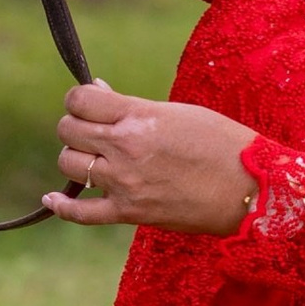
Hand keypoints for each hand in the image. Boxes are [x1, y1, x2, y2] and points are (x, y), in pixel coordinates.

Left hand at [46, 75, 259, 231]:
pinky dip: (62, 206)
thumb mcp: (179, 112)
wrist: (251, 190)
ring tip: (94, 159)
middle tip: (94, 131)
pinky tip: (53, 199)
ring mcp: (124, 183)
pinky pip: (80, 213)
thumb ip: (132, 106)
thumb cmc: (223, 143)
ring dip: (75, 159)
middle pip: (68, 130)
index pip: (80, 99)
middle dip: (76, 126)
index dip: (80, 99)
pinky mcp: (130, 213)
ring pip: (69, 165)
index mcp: (139, 117)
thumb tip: (98, 92)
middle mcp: (125, 148)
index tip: (91, 104)